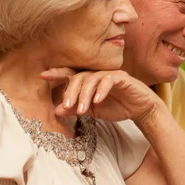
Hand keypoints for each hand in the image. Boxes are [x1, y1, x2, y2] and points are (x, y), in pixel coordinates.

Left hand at [40, 68, 157, 122]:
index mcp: (89, 80)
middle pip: (79, 76)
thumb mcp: (93, 111)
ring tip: (81, 109)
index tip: (43, 75)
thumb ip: (75, 109)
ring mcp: (109, 74)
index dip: (57, 73)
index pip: (71, 74)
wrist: (140, 109)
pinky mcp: (122, 77)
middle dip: (71, 91)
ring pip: (92, 78)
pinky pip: (108, 80)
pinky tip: (97, 100)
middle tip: (66, 104)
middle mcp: (97, 74)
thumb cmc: (117, 107)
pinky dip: (101, 90)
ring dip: (85, 94)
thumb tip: (56, 111)